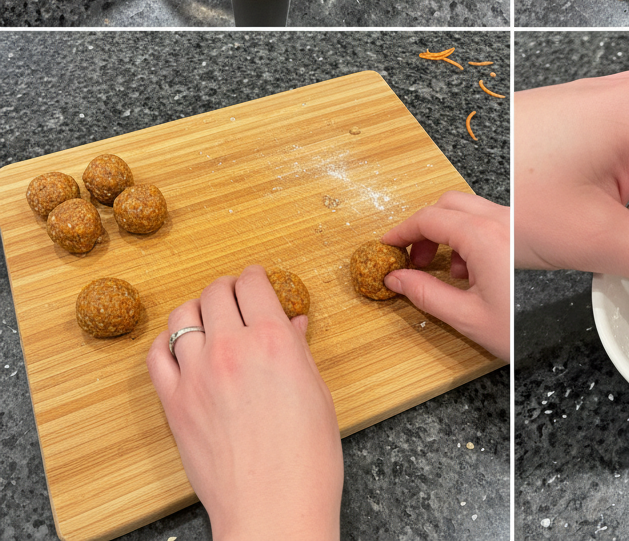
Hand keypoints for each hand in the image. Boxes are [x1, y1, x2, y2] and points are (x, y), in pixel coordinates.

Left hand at [147, 265, 343, 540]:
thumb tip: (293, 324)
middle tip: (235, 294)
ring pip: (184, 316)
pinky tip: (180, 345)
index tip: (256, 278)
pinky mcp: (174, 403)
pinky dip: (167, 341)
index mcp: (274, 339)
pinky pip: (157, 355)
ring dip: (197, 309)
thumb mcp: (316, 392)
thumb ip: (298, 350)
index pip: (254, 284)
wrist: (273, 508)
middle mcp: (232, 348)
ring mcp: (197, 374)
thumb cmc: (307, 457)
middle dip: (228, 288)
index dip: (255, 276)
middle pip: (217, 293)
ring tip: (208, 316)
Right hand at [380, 192, 509, 360]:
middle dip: (424, 227)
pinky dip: (467, 236)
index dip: (401, 231)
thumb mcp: (468, 317)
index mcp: (484, 238)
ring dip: (446, 231)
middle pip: (447, 204)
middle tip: (411, 257)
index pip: (429, 218)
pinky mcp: (520, 233)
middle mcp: (499, 222)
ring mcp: (512, 225)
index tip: (386, 245)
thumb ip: (426, 294)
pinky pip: (485, 221)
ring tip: (441, 269)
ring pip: (468, 210)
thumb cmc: (524, 328)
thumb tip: (396, 279)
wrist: (564, 333)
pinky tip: (468, 271)